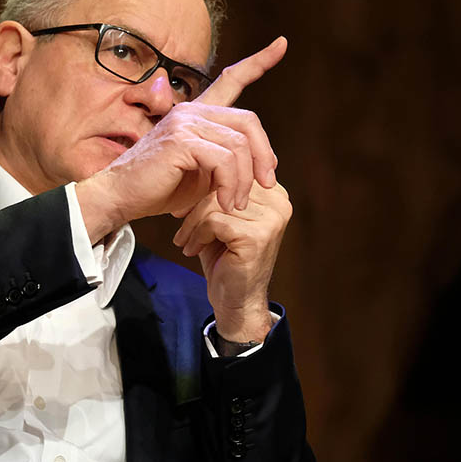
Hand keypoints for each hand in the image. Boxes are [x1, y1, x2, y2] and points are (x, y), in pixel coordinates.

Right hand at [76, 38, 286, 242]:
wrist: (121, 197)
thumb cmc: (161, 187)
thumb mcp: (203, 172)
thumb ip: (227, 160)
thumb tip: (263, 165)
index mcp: (198, 113)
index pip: (232, 80)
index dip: (259, 61)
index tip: (282, 43)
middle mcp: (192, 109)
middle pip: (249, 122)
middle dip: (264, 156)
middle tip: (266, 184)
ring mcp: (185, 121)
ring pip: (239, 146)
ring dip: (244, 180)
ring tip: (234, 202)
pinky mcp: (180, 139)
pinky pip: (224, 160)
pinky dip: (230, 185)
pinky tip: (224, 201)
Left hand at [172, 180, 291, 343]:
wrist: (236, 301)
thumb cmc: (226, 257)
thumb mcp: (224, 217)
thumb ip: (220, 190)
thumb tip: (196, 161)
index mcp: (274, 193)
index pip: (232, 171)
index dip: (205, 186)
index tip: (185, 207)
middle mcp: (279, 203)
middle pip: (223, 185)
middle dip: (195, 205)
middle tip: (181, 225)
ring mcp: (271, 219)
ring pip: (214, 202)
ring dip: (192, 223)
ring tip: (185, 240)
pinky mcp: (256, 236)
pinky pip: (213, 221)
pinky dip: (196, 235)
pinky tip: (192, 250)